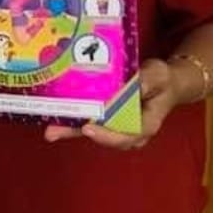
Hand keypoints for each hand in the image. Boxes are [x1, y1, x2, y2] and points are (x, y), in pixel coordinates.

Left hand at [43, 58, 183, 149]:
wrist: (163, 84)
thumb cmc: (162, 80)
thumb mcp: (160, 75)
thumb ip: (149, 80)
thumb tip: (135, 85)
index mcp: (147, 124)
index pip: (127, 135)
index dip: (107, 135)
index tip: (88, 128)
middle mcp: (130, 131)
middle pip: (103, 137)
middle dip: (78, 134)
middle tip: (54, 132)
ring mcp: (117, 126)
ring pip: (92, 132)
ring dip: (70, 130)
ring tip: (49, 130)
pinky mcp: (106, 118)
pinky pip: (89, 122)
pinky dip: (72, 121)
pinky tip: (54, 117)